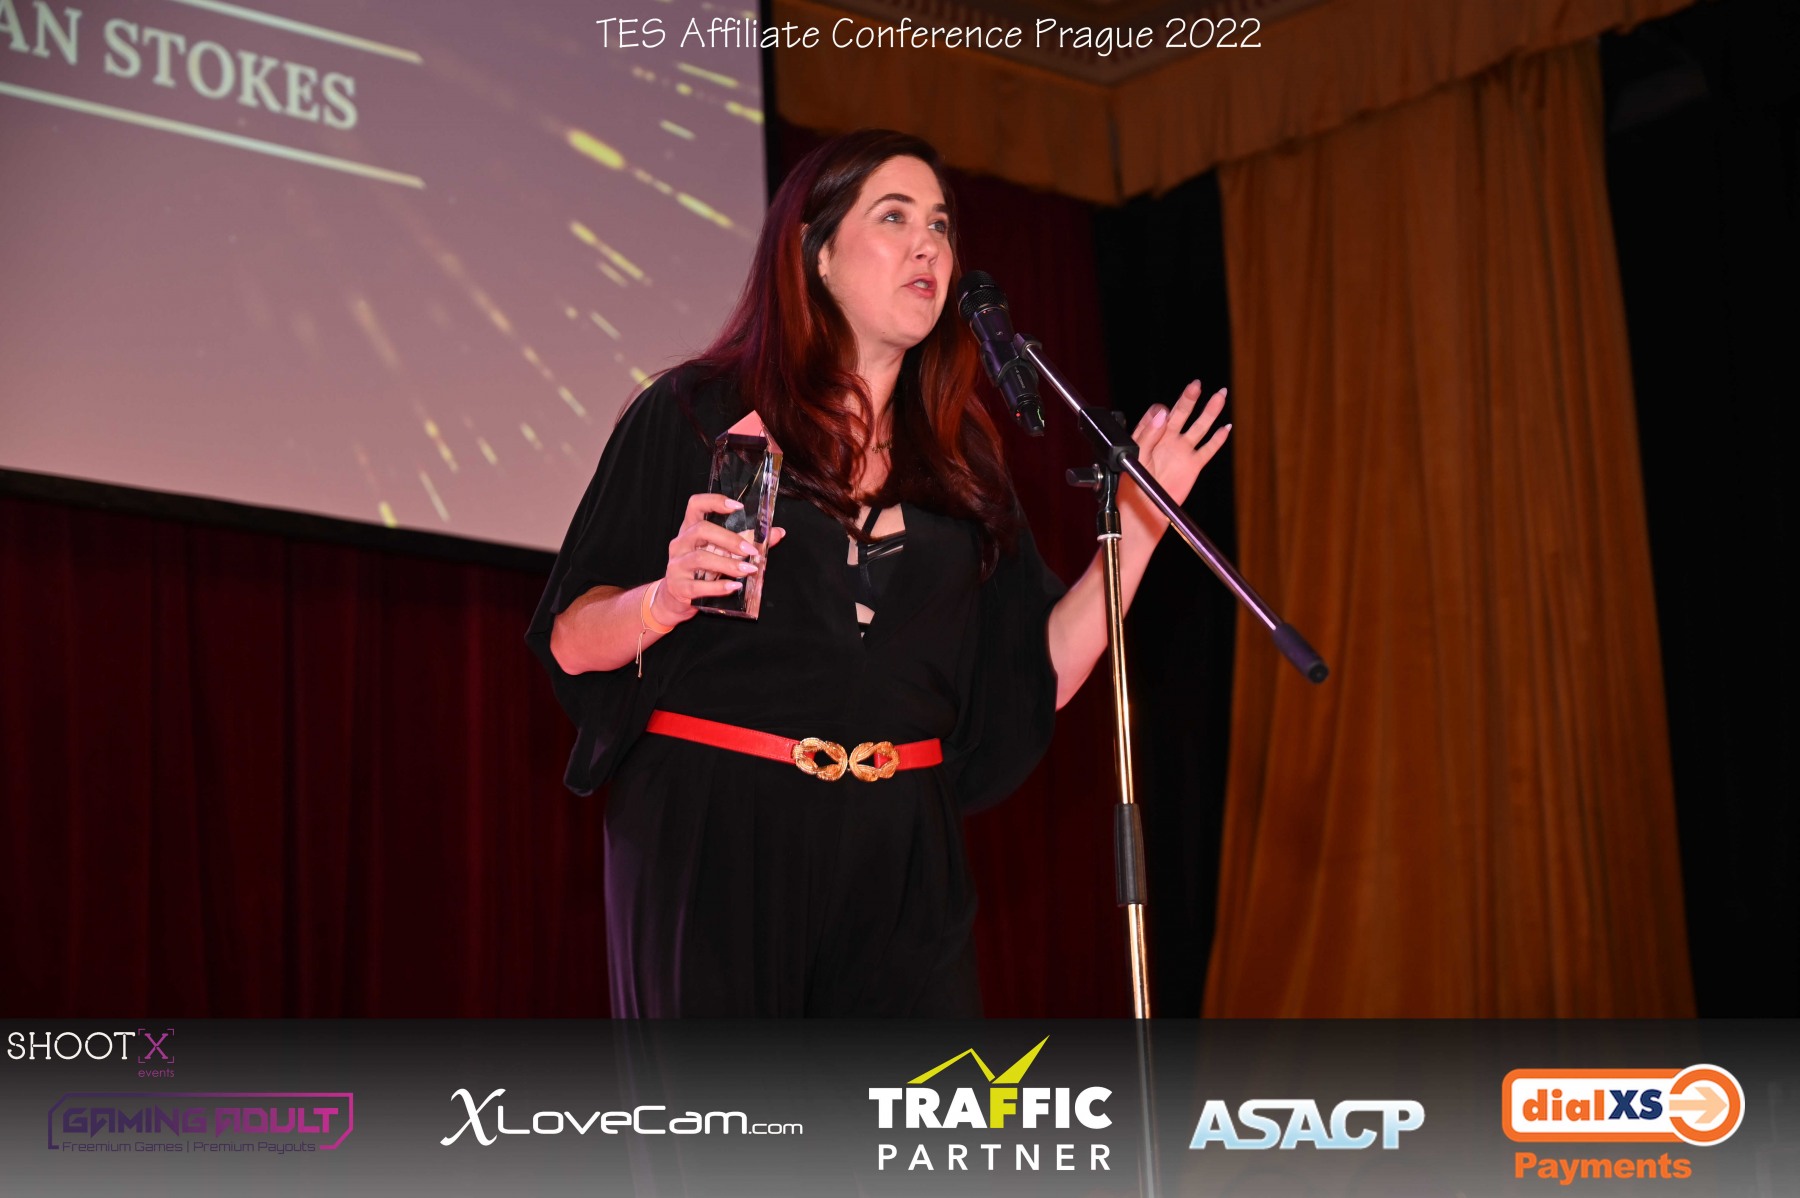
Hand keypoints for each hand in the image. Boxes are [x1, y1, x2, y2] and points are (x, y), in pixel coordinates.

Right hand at [652, 493, 786, 624]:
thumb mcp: (721, 552)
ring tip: (748, 571)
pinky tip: (734, 587)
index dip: (715, 501)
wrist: (676, 597)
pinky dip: (718, 587)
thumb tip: (778, 533)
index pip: (696, 505)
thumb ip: (748, 541)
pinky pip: (697, 586)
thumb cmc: (701, 570)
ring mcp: (676, 565)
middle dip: (729, 539)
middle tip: (751, 551)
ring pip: (699, 558)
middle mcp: (680, 543)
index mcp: (689, 529)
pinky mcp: (678, 586)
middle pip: (701, 530)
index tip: (738, 506)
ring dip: (727, 564)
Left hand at [1128, 380, 1229, 518]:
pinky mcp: (1193, 465)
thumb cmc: (1132, 486)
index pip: (1158, 413)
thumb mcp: (1135, 457)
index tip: (1163, 416)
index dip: (1161, 411)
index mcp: (1150, 434)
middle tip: (1196, 384)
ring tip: (1219, 395)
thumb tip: (1163, 415)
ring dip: (1209, 411)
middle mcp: (1167, 439)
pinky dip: (1218, 440)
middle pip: (1181, 413)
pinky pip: (1208, 449)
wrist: (1143, 512)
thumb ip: (1147, 435)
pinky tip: (1225, 428)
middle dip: (1189, 398)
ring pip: (1199, 426)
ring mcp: (1181, 451)